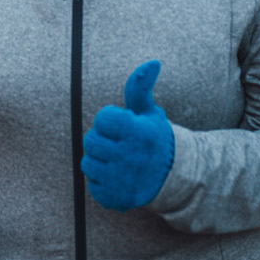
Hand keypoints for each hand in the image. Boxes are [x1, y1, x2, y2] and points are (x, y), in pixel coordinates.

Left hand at [81, 59, 175, 211]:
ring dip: (99, 160)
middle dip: (103, 140)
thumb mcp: (149, 112)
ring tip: (118, 161)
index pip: (102, 118)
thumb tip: (152, 62)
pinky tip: (118, 177)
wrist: (171, 178)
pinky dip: (102, 181)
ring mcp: (121, 179)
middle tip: (119, 144)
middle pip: (91, 140)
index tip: (123, 127)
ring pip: (87, 163)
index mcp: (137, 132)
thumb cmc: (155, 139)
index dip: (110, 121)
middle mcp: (129, 156)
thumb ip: (141, 87)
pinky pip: (92, 184)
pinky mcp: (114, 197)